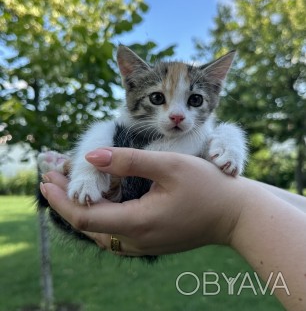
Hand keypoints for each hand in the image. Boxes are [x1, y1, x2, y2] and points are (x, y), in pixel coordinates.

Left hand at [40, 148, 244, 255]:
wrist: (236, 215)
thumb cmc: (207, 186)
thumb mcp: (168, 165)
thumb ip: (128, 160)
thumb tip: (91, 157)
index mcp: (138, 223)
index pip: (84, 217)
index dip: (60, 200)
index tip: (45, 180)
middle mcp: (137, 240)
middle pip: (89, 225)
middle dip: (67, 200)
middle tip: (52, 175)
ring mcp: (144, 244)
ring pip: (101, 230)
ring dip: (82, 206)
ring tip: (70, 184)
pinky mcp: (151, 240)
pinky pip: (116, 231)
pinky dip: (100, 213)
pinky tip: (100, 196)